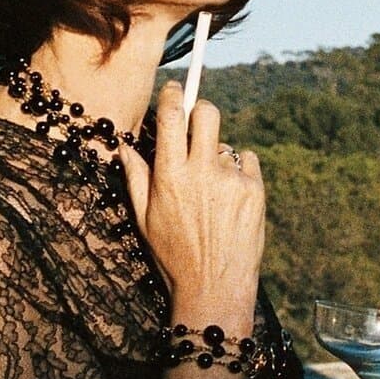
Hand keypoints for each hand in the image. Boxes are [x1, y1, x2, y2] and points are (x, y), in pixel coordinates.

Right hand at [121, 82, 263, 328]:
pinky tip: (229, 200)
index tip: (175, 90)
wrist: (214, 288)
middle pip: (207, 112)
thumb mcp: (143, 219)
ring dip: (216, 156)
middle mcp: (201, 171)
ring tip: (211, 191)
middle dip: (200, 111)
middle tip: (196, 124)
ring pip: (225, 145)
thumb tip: (124, 145)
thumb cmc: (173, 256)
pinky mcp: (255, 189)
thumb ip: (135, 177)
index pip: (172, 115)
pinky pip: (247, 162)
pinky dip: (238, 172)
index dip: (174, 95)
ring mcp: (231, 179)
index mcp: (170, 175)